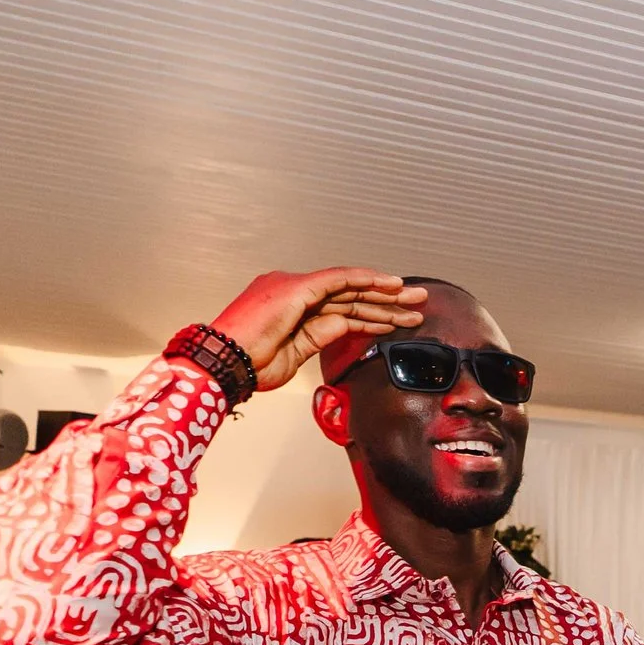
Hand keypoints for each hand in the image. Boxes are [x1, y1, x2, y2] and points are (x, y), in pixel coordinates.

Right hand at [207, 269, 427, 391]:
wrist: (224, 364)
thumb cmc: (250, 364)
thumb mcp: (295, 353)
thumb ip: (319, 337)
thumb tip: (345, 329)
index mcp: (292, 307)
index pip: (341, 306)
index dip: (371, 311)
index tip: (397, 318)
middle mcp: (294, 292)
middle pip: (351, 295)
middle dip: (388, 300)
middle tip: (419, 303)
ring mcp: (295, 288)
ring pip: (351, 288)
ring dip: (386, 294)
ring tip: (416, 301)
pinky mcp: (298, 289)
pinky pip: (339, 280)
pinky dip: (366, 280)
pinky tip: (390, 285)